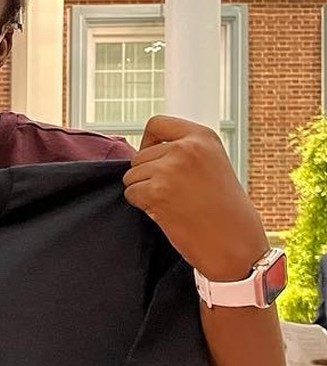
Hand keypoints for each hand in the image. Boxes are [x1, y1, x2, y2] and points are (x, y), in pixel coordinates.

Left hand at [124, 115, 269, 281]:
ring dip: (144, 192)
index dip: (148, 142)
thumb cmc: (224, 209)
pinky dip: (142, 206)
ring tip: (173, 203)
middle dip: (148, 176)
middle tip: (174, 194)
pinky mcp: (157, 191)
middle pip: (139, 156)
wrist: (235, 242)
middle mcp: (186, 148)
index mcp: (202, 137)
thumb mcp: (211, 165)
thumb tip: (145, 149)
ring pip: (131, 176)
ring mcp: (170, 168)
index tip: (154, 158)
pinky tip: (167, 212)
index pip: (157, 123)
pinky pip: (130, 194)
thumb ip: (184, 152)